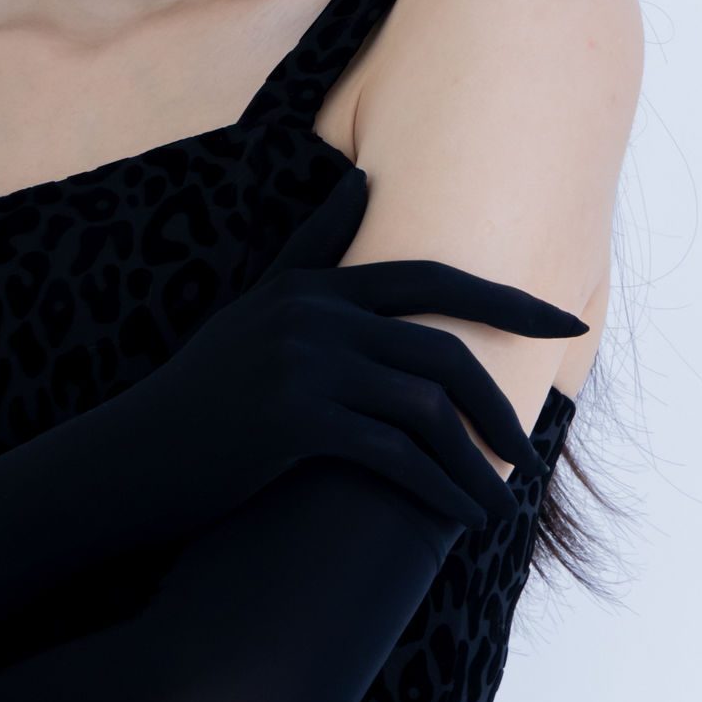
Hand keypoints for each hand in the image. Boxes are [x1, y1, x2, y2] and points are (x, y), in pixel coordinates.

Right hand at [174, 167, 587, 531]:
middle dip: (501, 403)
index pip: (432, 281)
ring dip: (478, 464)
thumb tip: (361, 181)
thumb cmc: (201, 393)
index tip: (570, 322)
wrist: (131, 458)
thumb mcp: (255, 308)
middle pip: (444, 346)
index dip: (510, 300)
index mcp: (311, 285)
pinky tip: (460, 519)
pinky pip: (394, 457)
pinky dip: (439, 491)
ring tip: (502, 505)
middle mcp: (312, 314)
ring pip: (428, 410)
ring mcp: (302, 366)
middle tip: (531, 451)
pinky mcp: (293, 422)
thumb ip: (313, 248)